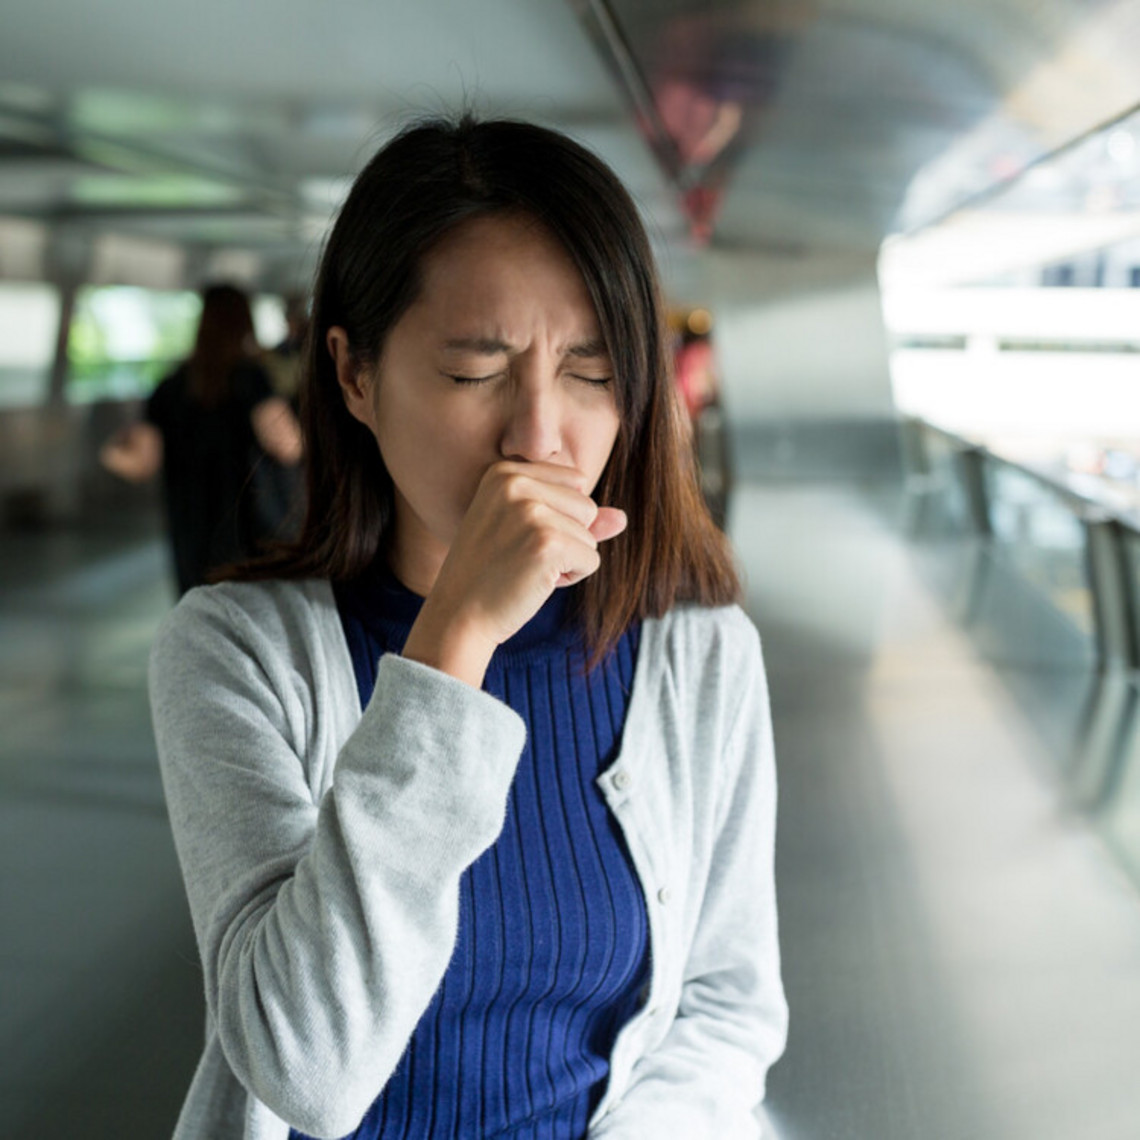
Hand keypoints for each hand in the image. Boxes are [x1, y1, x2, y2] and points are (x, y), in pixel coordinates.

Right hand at [402, 461, 626, 686]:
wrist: (458, 616)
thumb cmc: (492, 575)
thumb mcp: (527, 533)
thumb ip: (575, 518)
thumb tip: (622, 518)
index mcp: (505, 472)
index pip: (575, 483)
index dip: (559, 519)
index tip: (518, 538)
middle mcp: (516, 484)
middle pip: (586, 507)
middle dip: (567, 539)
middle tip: (521, 557)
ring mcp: (530, 513)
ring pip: (590, 535)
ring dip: (568, 560)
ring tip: (525, 570)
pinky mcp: (547, 544)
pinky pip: (591, 560)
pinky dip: (571, 578)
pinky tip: (535, 583)